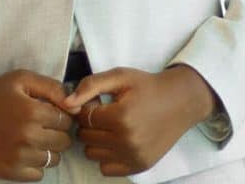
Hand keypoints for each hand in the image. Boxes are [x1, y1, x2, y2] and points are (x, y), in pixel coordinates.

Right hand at [0, 70, 74, 181]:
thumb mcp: (21, 79)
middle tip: (41, 125)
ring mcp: (18, 158)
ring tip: (32, 137)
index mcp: (32, 112)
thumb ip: (51, 87)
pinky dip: (35, 164)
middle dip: (56, 132)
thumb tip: (74, 102)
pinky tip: (23, 150)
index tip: (49, 112)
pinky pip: (38, 175)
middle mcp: (27, 137)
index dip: (59, 115)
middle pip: (63, 142)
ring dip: (47, 149)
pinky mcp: (9, 172)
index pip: (66, 120)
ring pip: (53, 160)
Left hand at [59, 65, 215, 176]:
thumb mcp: (119, 76)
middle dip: (89, 123)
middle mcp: (127, 141)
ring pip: (92, 154)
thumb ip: (90, 86)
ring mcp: (134, 157)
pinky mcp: (139, 166)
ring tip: (109, 125)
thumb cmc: (147, 86)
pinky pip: (106, 168)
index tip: (97, 101)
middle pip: (86, 137)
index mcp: (121, 117)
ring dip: (95, 140)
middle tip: (103, 112)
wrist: (179, 101)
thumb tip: (66, 103)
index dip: (86, 107)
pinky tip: (116, 139)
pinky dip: (106, 155)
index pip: (84, 118)